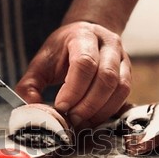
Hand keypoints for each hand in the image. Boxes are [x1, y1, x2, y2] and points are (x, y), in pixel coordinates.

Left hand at [16, 21, 131, 128]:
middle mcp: (108, 44)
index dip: (74, 90)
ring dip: (100, 110)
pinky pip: (124, 95)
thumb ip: (30, 85)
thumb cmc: (61, 52)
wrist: (86, 36)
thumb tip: (32, 107)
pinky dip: (110, 110)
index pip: (84, 63)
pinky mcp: (128, 72)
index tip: (61, 107)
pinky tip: (94, 118)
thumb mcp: (41, 63)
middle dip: (88, 105)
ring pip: (119, 88)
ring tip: (82, 121)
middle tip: (72, 119)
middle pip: (106, 77)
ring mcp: (122, 58)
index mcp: (83, 36)